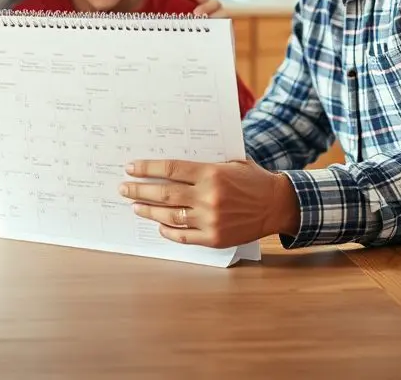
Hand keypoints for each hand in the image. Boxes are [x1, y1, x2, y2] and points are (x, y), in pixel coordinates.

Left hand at [118, 158, 298, 247]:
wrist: (277, 205)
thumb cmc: (253, 179)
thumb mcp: (230, 162)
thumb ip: (204, 165)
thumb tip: (170, 166)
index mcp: (211, 174)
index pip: (170, 169)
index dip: (147, 168)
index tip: (131, 168)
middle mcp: (208, 197)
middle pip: (164, 193)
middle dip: (139, 190)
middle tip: (123, 188)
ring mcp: (210, 220)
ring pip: (170, 216)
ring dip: (148, 211)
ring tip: (135, 206)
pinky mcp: (215, 238)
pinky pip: (183, 236)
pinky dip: (168, 231)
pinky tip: (159, 225)